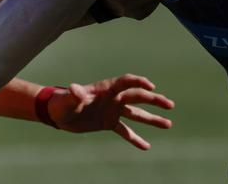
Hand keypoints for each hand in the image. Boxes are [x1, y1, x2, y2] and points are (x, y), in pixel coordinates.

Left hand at [47, 74, 173, 149]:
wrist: (58, 113)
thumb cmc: (62, 102)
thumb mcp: (68, 99)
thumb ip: (75, 94)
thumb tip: (75, 89)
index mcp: (106, 89)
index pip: (127, 82)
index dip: (139, 83)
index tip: (151, 88)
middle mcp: (114, 98)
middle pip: (138, 97)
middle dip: (155, 100)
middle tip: (170, 105)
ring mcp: (113, 111)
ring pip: (137, 114)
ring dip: (152, 119)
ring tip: (168, 124)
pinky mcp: (109, 123)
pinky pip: (126, 131)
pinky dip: (136, 138)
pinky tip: (147, 146)